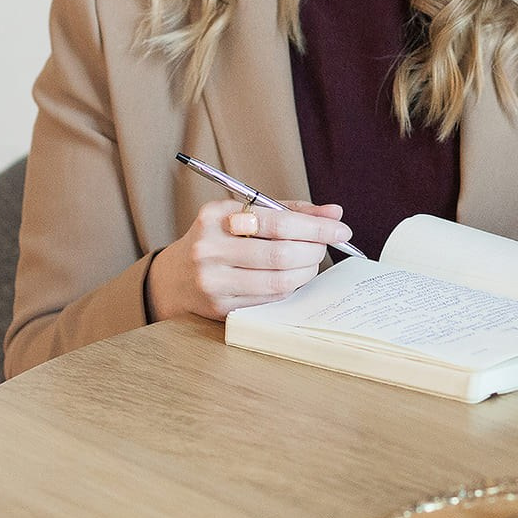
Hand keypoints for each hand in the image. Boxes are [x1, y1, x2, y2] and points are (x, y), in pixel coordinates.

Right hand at [147, 199, 351, 321]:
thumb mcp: (245, 214)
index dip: (316, 227)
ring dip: (306, 271)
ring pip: (278, 280)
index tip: (341, 228)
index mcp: (216, 216)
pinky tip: (292, 277)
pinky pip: (270, 298)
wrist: (176, 276)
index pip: (278, 221)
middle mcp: (209, 248)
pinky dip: (290, 287)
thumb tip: (334, 212)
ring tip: (311, 261)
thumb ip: (289, 211)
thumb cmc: (220, 238)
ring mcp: (213, 280)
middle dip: (314, 249)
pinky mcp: (220, 306)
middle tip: (326, 246)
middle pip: (281, 253)